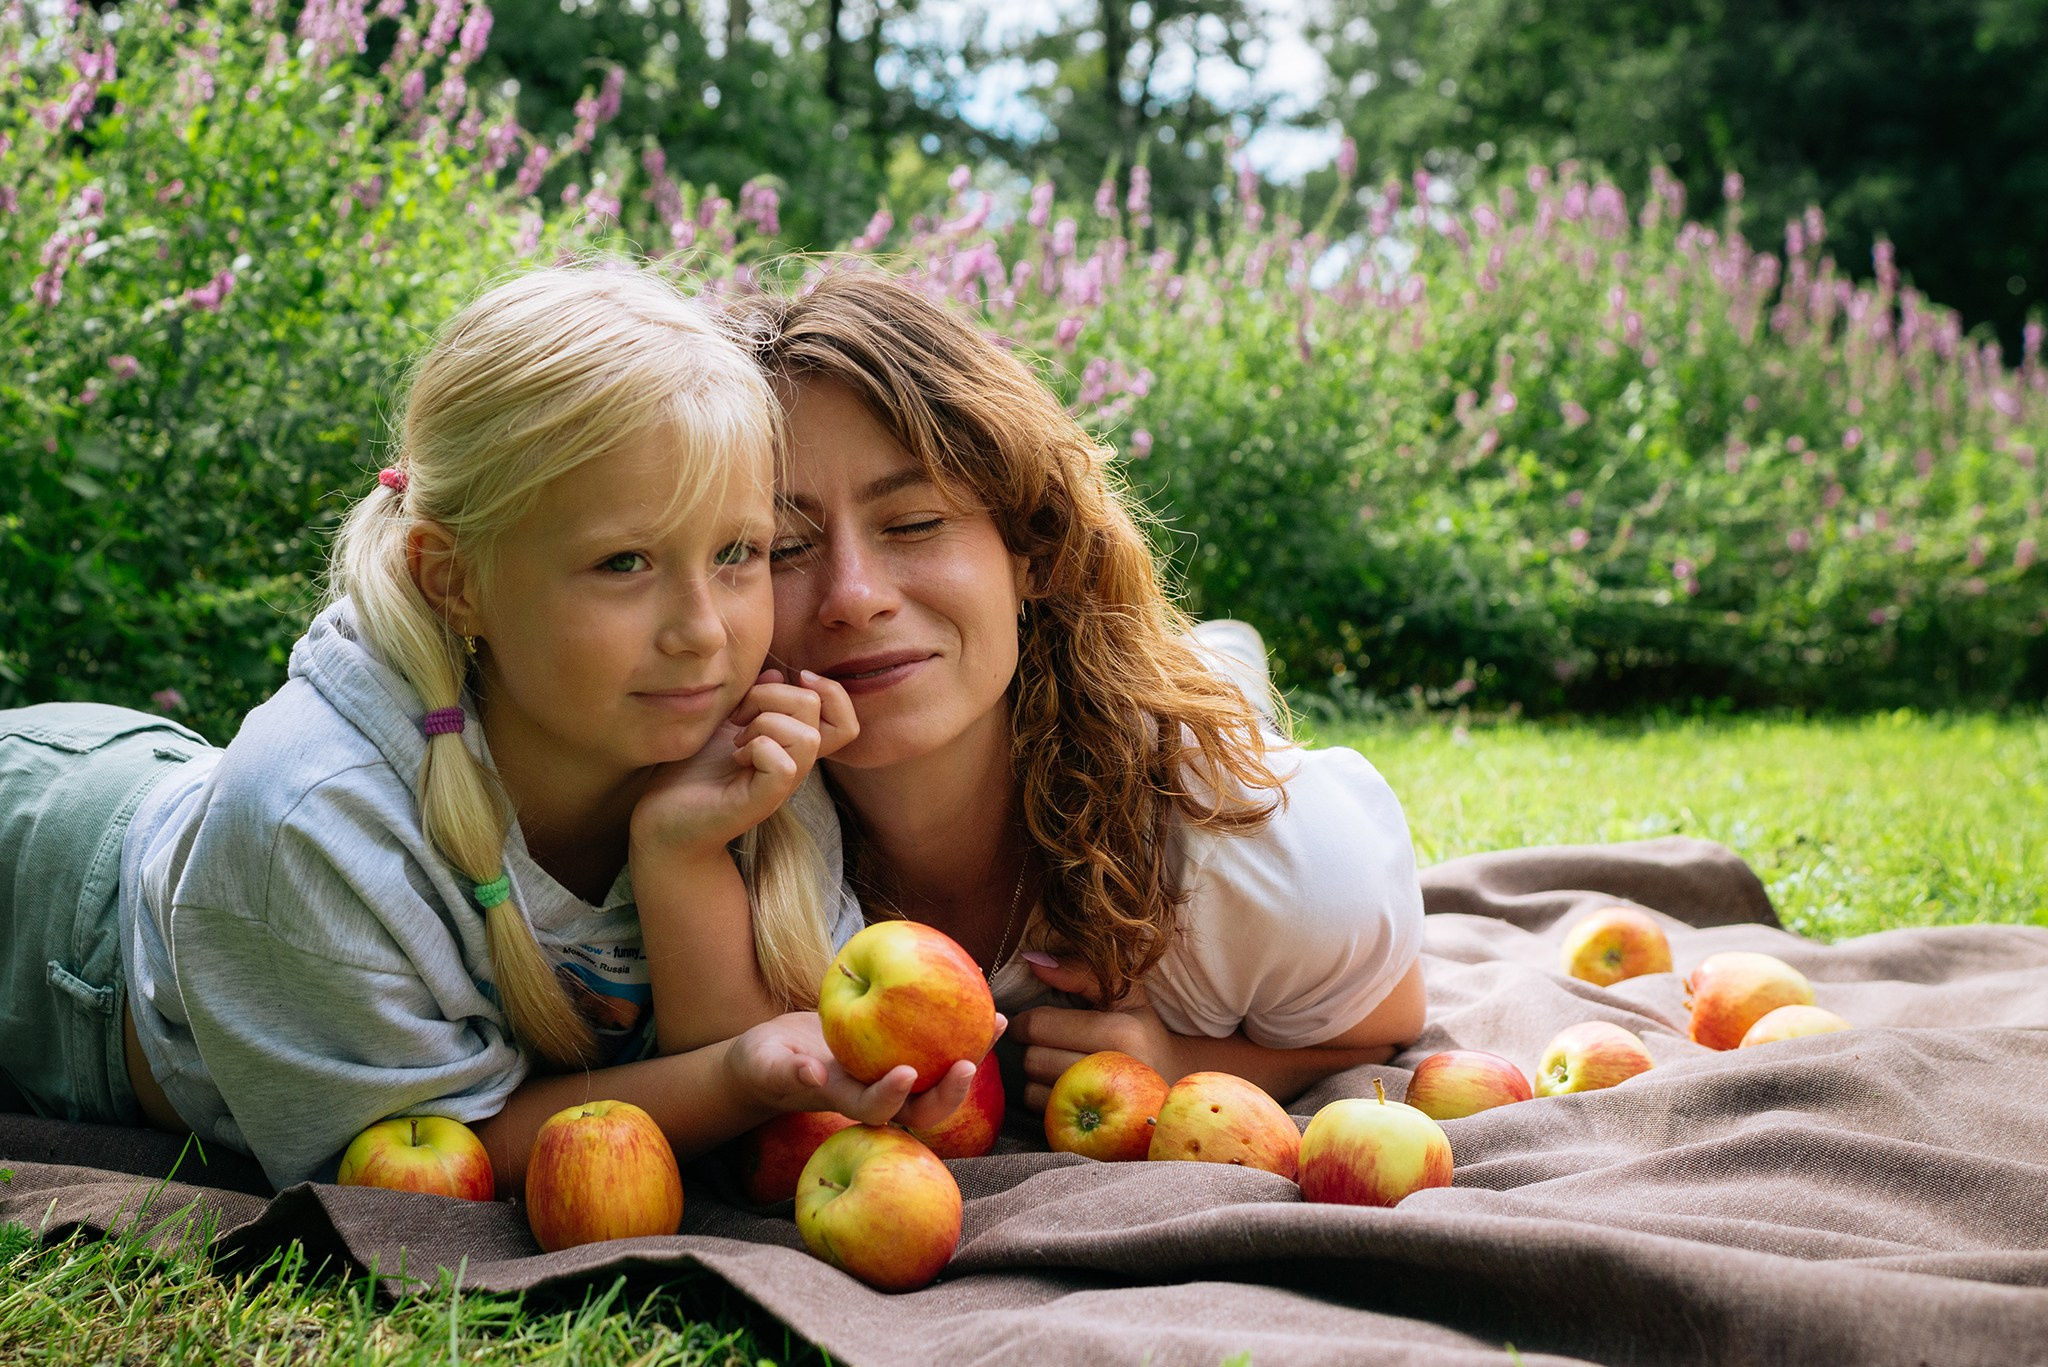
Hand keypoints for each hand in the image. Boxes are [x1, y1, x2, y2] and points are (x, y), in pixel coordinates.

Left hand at [631, 670, 855, 855]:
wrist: (664, 817)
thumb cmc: (694, 770)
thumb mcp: (726, 721)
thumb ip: (755, 698)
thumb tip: (776, 672)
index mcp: (792, 747)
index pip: (845, 722)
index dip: (829, 692)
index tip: (785, 683)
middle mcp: (795, 766)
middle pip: (815, 708)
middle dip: (770, 696)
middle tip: (738, 718)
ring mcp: (781, 787)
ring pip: (805, 736)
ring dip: (764, 724)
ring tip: (738, 741)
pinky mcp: (761, 803)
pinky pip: (783, 765)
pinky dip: (757, 748)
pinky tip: (736, 757)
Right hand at [726, 1010, 1007, 1130]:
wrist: (777, 1056)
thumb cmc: (766, 1064)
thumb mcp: (769, 1066)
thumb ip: (788, 1070)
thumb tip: (809, 1073)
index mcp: (847, 1103)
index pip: (877, 1110)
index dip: (893, 1097)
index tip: (906, 1073)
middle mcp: (877, 1093)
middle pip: (923, 1107)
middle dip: (950, 1091)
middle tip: (968, 1063)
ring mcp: (890, 1074)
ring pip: (939, 1073)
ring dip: (970, 1053)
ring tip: (996, 1022)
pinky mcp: (899, 1049)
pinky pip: (936, 1039)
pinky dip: (957, 1021)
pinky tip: (978, 992)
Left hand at [1007, 953, 1175, 1112]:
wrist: (1175, 1084)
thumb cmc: (1143, 1032)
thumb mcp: (1126, 995)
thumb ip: (1081, 973)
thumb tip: (1032, 961)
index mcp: (1121, 1033)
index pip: (1040, 1025)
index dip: (1029, 1021)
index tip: (1038, 1022)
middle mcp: (1115, 1074)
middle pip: (1033, 1059)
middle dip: (1034, 1049)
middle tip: (1050, 1044)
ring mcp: (1105, 1111)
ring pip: (1033, 1090)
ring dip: (1037, 1078)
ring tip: (1058, 1065)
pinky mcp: (1094, 1136)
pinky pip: (1043, 1115)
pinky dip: (1046, 1102)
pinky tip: (1065, 1089)